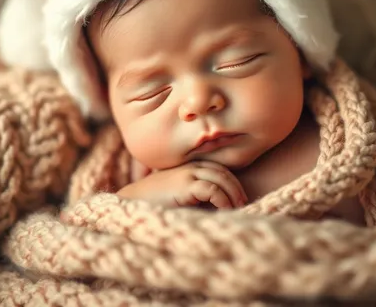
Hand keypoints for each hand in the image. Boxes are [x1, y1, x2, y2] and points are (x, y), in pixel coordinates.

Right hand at [117, 160, 247, 208]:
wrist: (132, 201)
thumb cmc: (155, 201)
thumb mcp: (179, 194)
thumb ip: (195, 193)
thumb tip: (217, 206)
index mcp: (190, 166)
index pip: (220, 169)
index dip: (232, 181)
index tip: (240, 197)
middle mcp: (191, 166)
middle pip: (223, 172)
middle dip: (236, 187)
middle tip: (244, 202)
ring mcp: (188, 174)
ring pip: (220, 178)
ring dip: (232, 193)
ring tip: (238, 207)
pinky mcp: (184, 185)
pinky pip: (211, 189)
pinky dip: (222, 198)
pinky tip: (225, 209)